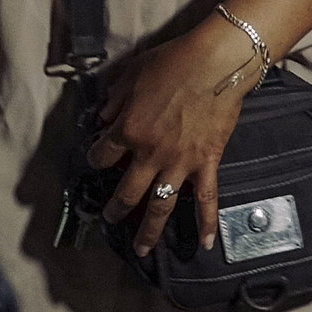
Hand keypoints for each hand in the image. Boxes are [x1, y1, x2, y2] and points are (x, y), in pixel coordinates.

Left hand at [87, 20, 255, 258]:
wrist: (216, 64)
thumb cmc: (173, 63)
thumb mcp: (131, 75)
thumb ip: (114, 99)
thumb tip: (103, 116)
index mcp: (128, 131)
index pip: (102, 154)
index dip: (95, 157)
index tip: (96, 160)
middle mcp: (150, 154)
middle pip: (126, 191)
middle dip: (115, 208)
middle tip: (109, 218)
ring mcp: (179, 163)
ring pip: (159, 206)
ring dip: (148, 230)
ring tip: (141, 248)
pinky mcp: (206, 164)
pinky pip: (206, 200)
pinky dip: (206, 223)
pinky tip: (204, 243)